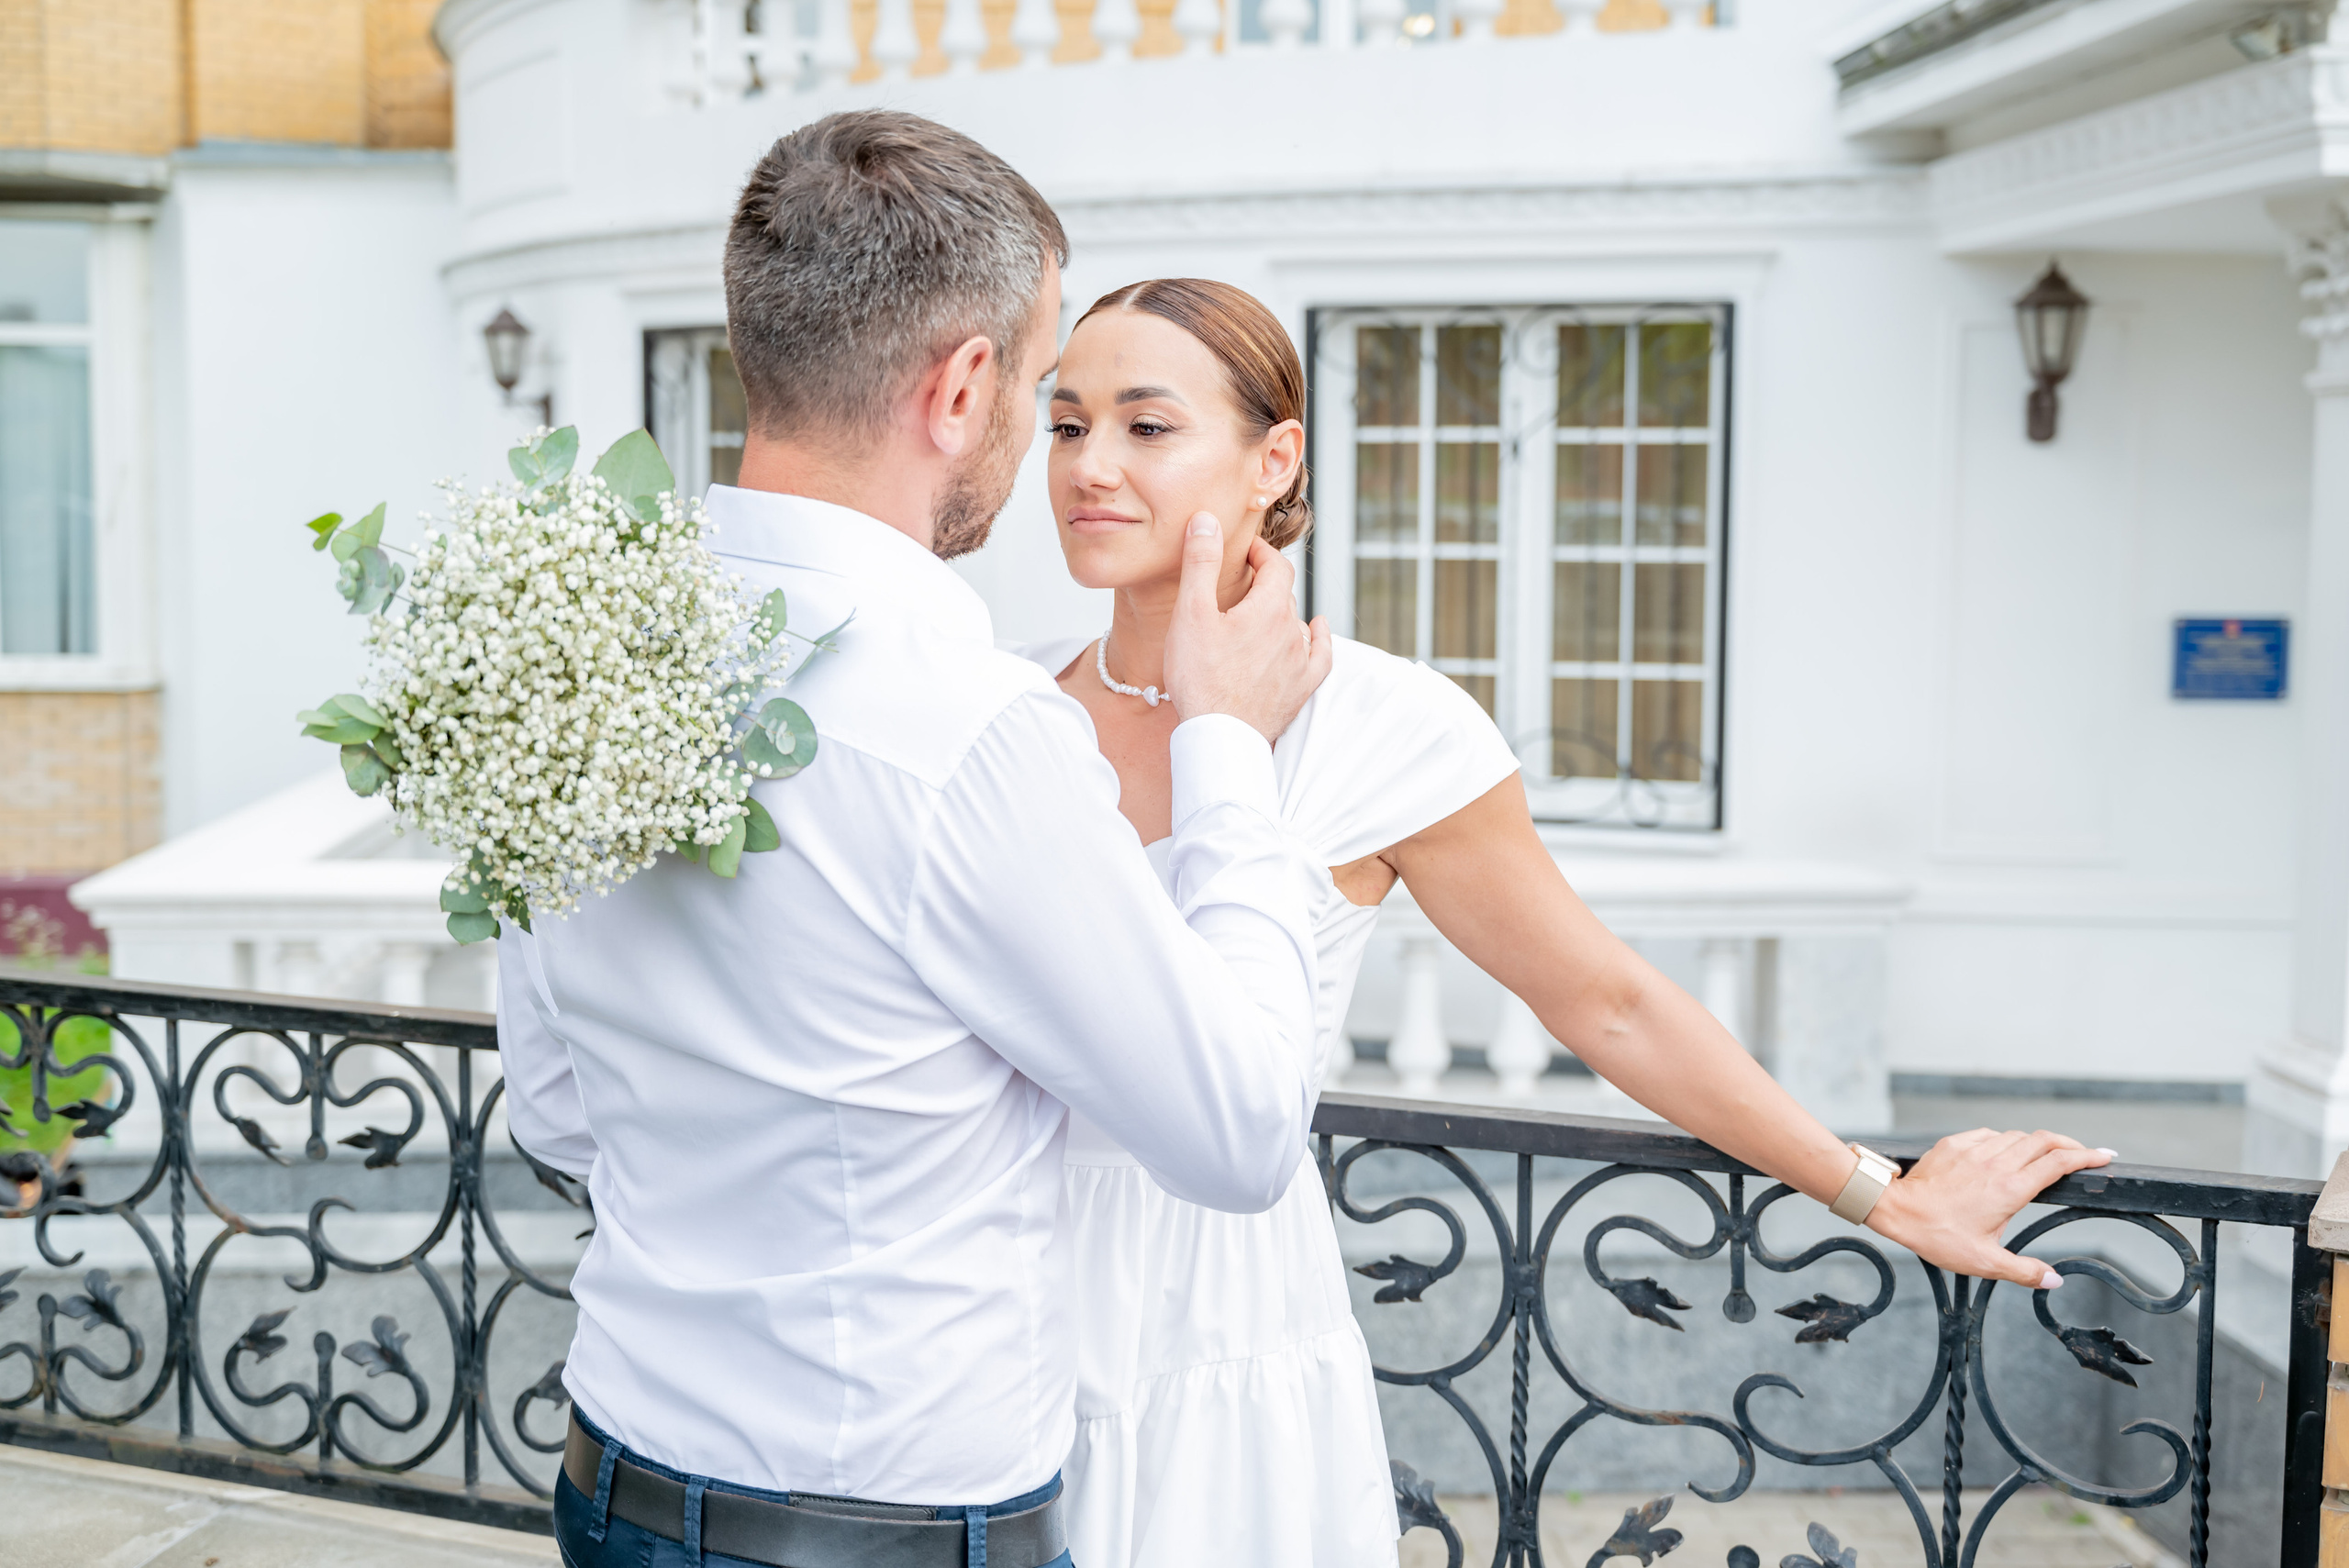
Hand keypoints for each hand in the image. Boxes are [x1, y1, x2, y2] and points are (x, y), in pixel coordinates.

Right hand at [1164, 511, 1332, 740]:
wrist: (1220, 737)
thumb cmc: (1200, 678)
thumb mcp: (1191, 612)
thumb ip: (1201, 563)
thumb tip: (1208, 520)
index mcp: (1269, 609)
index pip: (1276, 566)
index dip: (1260, 552)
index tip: (1243, 550)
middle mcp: (1292, 632)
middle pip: (1284, 595)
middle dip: (1264, 582)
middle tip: (1239, 580)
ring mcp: (1300, 663)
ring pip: (1295, 624)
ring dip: (1279, 611)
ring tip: (1257, 609)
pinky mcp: (1301, 689)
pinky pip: (1320, 657)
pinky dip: (1319, 639)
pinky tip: (1317, 630)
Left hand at [1864, 1129, 2114, 1288]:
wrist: (1896, 1209)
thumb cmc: (1938, 1236)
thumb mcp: (1985, 1262)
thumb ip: (2023, 1271)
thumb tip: (2054, 1280)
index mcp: (2011, 1189)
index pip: (2058, 1163)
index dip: (2087, 1157)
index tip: (2105, 1157)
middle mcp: (1997, 1162)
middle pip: (2044, 1141)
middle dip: (2069, 1144)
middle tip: (2083, 1154)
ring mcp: (1975, 1149)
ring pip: (2017, 1135)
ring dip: (2036, 1142)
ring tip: (2046, 1155)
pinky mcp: (1954, 1144)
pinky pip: (1989, 1134)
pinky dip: (2005, 1140)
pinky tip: (2005, 1151)